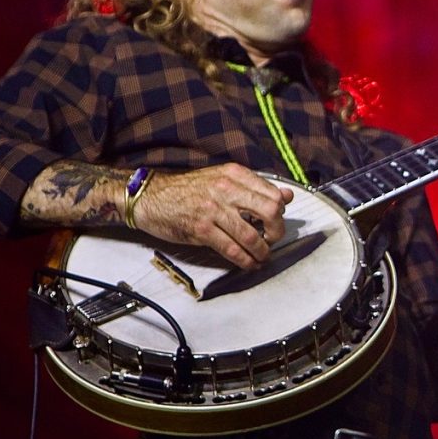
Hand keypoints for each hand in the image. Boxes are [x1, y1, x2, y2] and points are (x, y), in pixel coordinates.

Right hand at [130, 164, 294, 269]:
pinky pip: (231, 249)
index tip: (277, 221)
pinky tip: (249, 263)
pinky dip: (245, 260)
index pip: (272, 193)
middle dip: (277, 231)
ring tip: (262, 256)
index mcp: (234, 174)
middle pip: (270, 211)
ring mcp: (213, 210)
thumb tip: (287, 196)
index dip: (281, 211)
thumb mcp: (221, 179)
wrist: (150, 196)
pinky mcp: (201, 229)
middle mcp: (226, 189)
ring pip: (251, 235)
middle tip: (273, 239)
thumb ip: (253, 187)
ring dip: (262, 251)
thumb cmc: (187, 189)